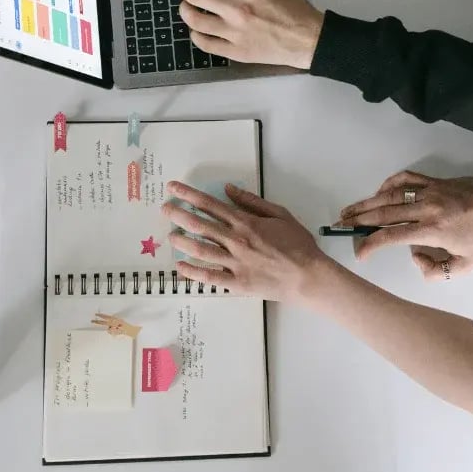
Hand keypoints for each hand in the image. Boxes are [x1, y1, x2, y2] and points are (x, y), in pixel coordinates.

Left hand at [162, 181, 335, 302]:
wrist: (308, 276)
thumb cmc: (298, 244)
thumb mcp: (280, 214)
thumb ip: (252, 201)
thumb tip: (229, 189)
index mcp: (246, 222)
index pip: (211, 205)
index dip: (189, 195)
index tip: (174, 188)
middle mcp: (235, 241)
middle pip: (200, 225)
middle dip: (179, 215)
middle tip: (165, 209)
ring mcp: (234, 263)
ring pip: (200, 250)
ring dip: (182, 241)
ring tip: (171, 236)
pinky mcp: (236, 283)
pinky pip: (209, 277)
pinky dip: (193, 272)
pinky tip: (180, 267)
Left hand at [177, 0, 323, 67]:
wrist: (307, 39)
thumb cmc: (293, 7)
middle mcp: (238, 11)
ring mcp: (235, 34)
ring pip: (195, 21)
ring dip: (184, 10)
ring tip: (186, 6)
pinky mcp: (235, 52)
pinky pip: (205, 44)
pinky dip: (195, 35)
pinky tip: (197, 29)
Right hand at [340, 172, 472, 279]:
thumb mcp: (467, 266)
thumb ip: (438, 270)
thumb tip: (415, 258)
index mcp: (432, 230)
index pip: (392, 237)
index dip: (371, 244)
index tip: (359, 253)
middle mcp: (425, 209)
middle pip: (384, 213)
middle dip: (359, 220)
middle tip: (340, 225)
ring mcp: (429, 191)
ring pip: (391, 195)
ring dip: (367, 202)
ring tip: (350, 209)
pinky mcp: (434, 181)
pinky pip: (406, 178)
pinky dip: (389, 184)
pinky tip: (379, 192)